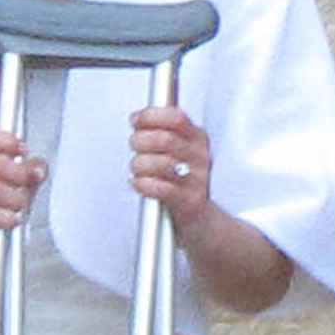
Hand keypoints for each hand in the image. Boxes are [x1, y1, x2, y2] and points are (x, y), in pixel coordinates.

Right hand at [0, 129, 46, 282]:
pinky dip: (6, 217)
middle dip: (18, 174)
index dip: (4, 141)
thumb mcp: (18, 189)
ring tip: (20, 207)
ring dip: (14, 198)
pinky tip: (13, 220)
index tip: (22, 150)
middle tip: (27, 184)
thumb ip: (30, 174)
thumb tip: (38, 167)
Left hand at [130, 106, 212, 226]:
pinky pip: (162, 189)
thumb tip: (137, 118)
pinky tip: (139, 183)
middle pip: (164, 139)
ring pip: (161, 164)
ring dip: (139, 165)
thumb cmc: (182, 180)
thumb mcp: (179, 149)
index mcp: (197, 138)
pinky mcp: (190, 200)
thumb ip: (161, 131)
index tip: (136, 121)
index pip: (176, 118)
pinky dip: (143, 184)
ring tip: (137, 168)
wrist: (200, 217)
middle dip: (140, 141)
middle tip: (134, 146)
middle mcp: (200, 156)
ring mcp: (197, 178)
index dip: (151, 116)